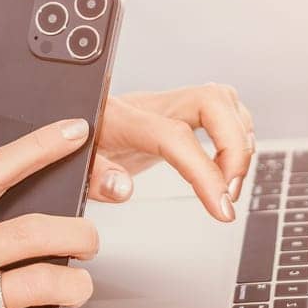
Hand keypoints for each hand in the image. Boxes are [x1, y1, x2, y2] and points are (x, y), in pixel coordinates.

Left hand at [86, 85, 255, 222]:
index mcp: (122, 117)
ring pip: (223, 100)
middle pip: (212, 101)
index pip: (175, 136)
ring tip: (229, 184)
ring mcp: (167, 104)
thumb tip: (123, 189)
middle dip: (235, 147)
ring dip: (240, 141)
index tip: (222, 207)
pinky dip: (236, 136)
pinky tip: (226, 166)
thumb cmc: (70, 147)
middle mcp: (150, 104)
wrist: (67, 123)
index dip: (205, 171)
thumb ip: (94, 177)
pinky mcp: (178, 111)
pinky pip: (222, 110)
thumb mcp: (71, 167)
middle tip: (230, 191)